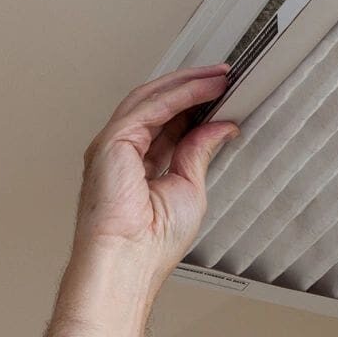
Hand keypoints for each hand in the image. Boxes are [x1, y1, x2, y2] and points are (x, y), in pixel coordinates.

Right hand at [74, 65, 238, 297]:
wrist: (130, 261)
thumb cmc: (152, 242)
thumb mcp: (190, 187)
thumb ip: (200, 151)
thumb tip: (221, 126)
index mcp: (140, 164)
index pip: (169, 122)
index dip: (195, 103)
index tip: (223, 93)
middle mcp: (123, 151)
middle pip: (158, 104)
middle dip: (193, 86)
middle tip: (225, 75)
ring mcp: (114, 145)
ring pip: (152, 98)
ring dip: (188, 83)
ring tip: (220, 76)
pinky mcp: (112, 142)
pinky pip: (150, 107)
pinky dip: (180, 94)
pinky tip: (205, 88)